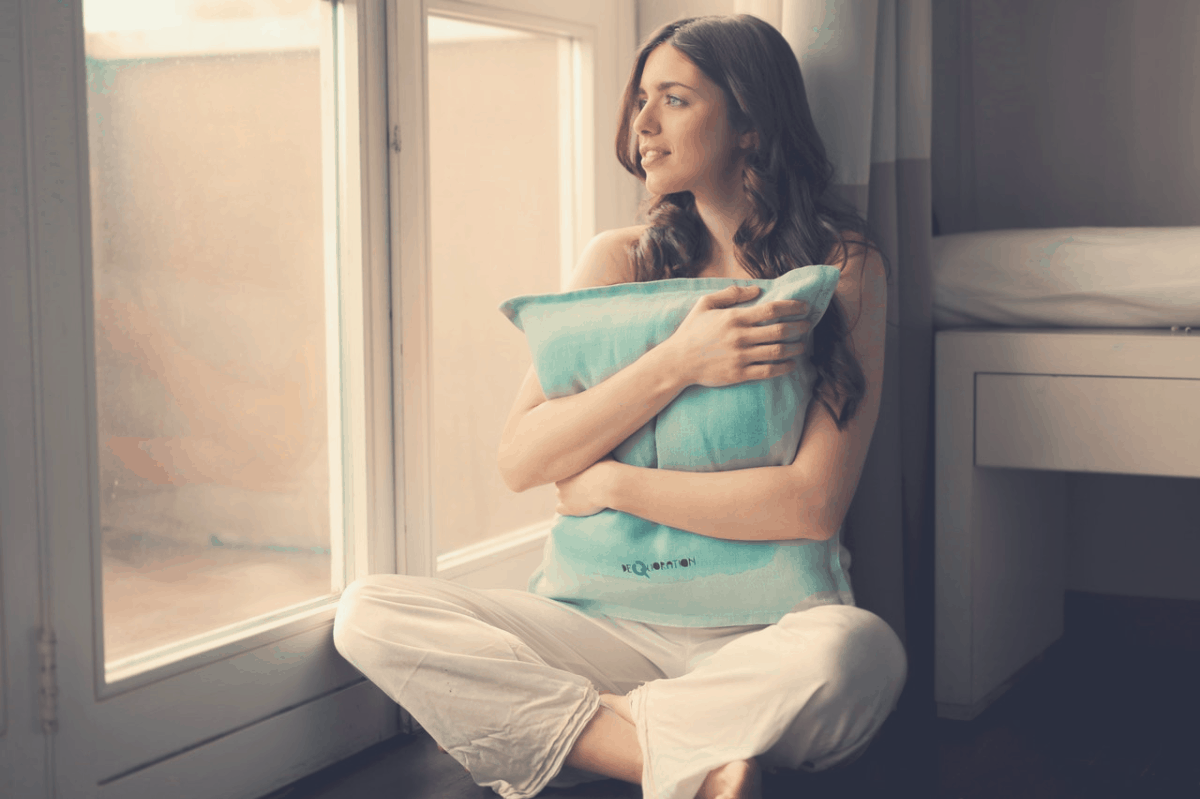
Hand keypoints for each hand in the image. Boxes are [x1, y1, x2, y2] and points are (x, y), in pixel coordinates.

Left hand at [554, 455, 614, 516]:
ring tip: (581, 497)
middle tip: (584, 485)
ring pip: (560, 495)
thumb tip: (599, 444)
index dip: (574, 473)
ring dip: (568, 496)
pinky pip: (559, 509)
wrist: (608, 485)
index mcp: (565, 467)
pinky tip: (574, 506)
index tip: (582, 475)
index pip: (564, 470)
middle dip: (570, 484)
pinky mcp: (567, 508)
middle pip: (561, 483)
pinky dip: (565, 508)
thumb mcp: (600, 453)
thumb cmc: (606, 467)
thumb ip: (595, 451)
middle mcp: (559, 481)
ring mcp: (562, 495)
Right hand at [663, 285, 811, 387]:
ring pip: (777, 351)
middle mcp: (740, 337)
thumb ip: (731, 293)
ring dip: (795, 347)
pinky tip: (791, 364)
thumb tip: (757, 290)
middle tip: (808, 325)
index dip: (792, 307)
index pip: (772, 310)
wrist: (677, 362)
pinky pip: (768, 371)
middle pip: (780, 330)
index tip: (804, 307)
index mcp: (734, 317)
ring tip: (802, 344)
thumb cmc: (691, 331)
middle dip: (799, 327)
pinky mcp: (739, 374)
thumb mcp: (705, 304)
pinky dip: (784, 367)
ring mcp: (740, 357)